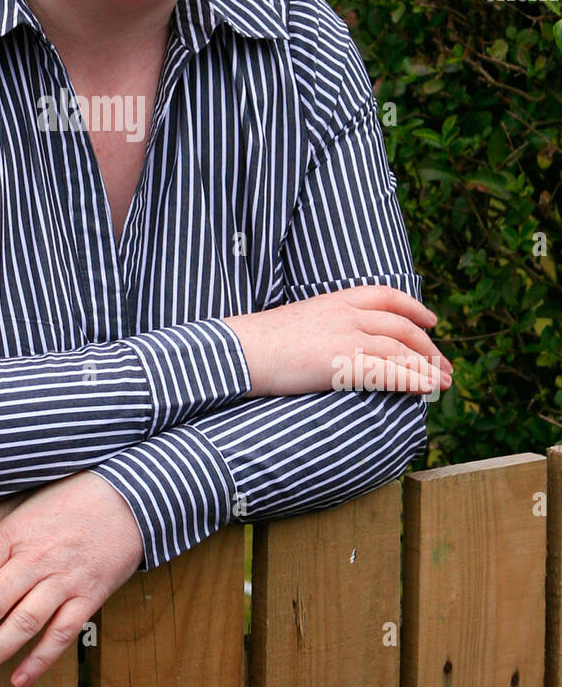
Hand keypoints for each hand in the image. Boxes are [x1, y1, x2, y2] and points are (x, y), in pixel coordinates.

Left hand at [0, 471, 143, 686]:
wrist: (129, 497)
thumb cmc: (71, 498)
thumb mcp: (24, 499)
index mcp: (14, 533)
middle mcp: (36, 558)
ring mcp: (64, 580)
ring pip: (21, 624)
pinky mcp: (89, 596)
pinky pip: (61, 635)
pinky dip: (39, 660)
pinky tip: (19, 678)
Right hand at [222, 285, 452, 397]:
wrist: (241, 350)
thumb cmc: (260, 342)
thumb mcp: (300, 320)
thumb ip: (326, 324)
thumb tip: (339, 343)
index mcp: (336, 299)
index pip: (387, 296)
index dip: (414, 308)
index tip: (431, 321)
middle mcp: (347, 313)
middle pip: (402, 327)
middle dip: (429, 348)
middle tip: (445, 367)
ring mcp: (347, 337)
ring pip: (401, 350)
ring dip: (428, 369)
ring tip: (443, 385)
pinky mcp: (343, 363)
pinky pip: (388, 372)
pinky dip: (412, 380)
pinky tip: (426, 391)